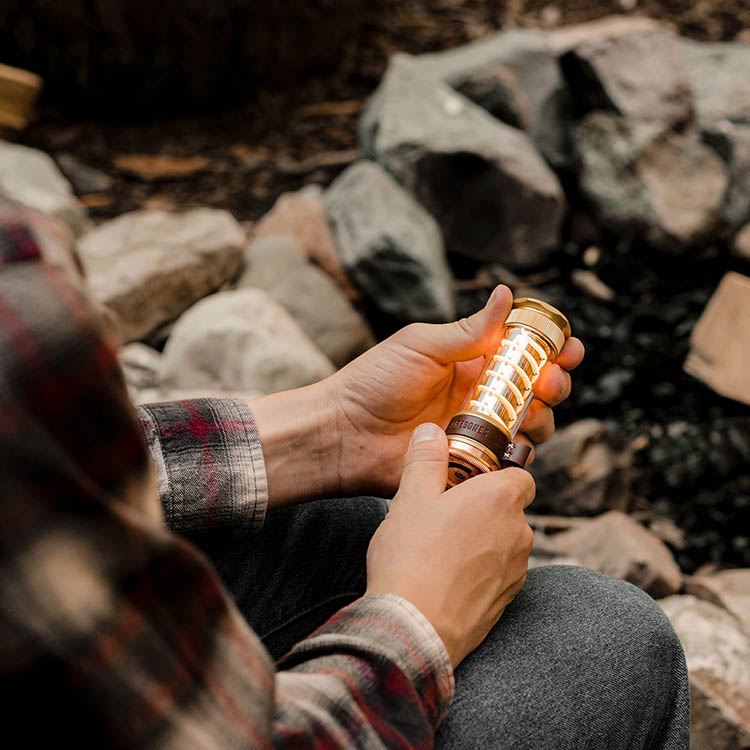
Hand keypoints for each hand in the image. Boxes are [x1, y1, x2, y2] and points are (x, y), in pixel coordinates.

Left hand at [328, 285, 583, 496]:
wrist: (343, 432)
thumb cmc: (375, 381)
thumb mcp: (422, 345)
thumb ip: (468, 330)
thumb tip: (507, 294)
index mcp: (471, 362)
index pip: (523, 352)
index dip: (551, 349)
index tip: (569, 346)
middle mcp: (480, 396)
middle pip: (536, 391)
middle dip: (556, 382)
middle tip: (551, 379)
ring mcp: (476, 430)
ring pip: (530, 426)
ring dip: (543, 416)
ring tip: (531, 409)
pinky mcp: (470, 462)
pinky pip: (507, 461)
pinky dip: (520, 452)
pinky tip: (514, 441)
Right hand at [366, 422, 534, 667]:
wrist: (415, 627)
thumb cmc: (412, 557)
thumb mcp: (410, 498)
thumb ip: (425, 459)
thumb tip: (430, 431)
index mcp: (500, 498)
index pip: (520, 474)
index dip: (497, 473)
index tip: (468, 478)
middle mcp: (519, 532)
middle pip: (510, 508)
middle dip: (483, 508)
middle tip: (444, 513)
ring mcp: (517, 570)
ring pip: (504, 542)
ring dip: (482, 540)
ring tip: (441, 548)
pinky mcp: (507, 601)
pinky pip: (498, 573)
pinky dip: (480, 571)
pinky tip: (446, 576)